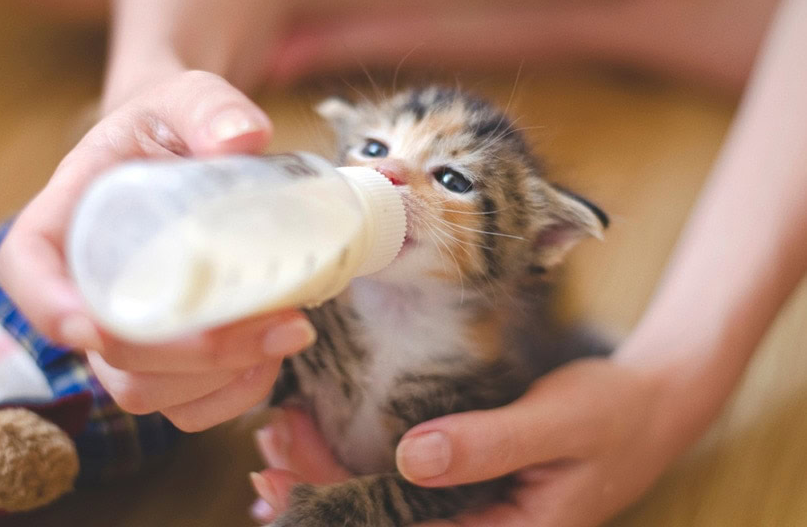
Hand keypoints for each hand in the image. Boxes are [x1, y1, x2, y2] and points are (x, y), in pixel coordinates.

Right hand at [0, 70, 315, 430]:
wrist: (193, 157)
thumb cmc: (176, 128)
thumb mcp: (187, 98)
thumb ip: (209, 107)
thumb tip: (243, 137)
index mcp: (68, 220)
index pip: (28, 271)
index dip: (50, 308)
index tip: (93, 327)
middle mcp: (89, 287)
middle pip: (111, 353)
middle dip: (193, 354)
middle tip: (279, 322)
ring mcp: (129, 332)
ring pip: (149, 391)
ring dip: (222, 377)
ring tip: (290, 330)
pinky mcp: (170, 358)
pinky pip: (187, 407)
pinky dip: (234, 394)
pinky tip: (273, 354)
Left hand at [250, 359, 675, 526]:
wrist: (651, 405)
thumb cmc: (612, 414)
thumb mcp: (558, 424)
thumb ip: (489, 444)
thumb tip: (411, 459)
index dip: (336, 514)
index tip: (282, 483)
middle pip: (385, 526)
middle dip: (319, 495)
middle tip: (268, 452)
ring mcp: (477, 513)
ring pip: (389, 509)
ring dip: (332, 482)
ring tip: (278, 450)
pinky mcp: (473, 486)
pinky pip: (407, 490)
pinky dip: (362, 471)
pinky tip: (322, 457)